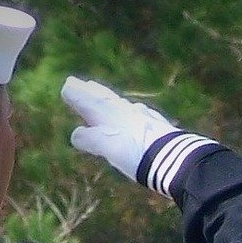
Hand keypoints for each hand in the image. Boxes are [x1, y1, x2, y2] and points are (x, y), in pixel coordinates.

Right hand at [61, 76, 178, 181]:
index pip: (87, 100)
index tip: (67, 86)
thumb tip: (77, 135)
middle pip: (104, 98)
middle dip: (92, 91)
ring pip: (121, 103)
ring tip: (104, 95)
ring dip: (110, 98)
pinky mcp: (158, 126)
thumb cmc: (133, 152)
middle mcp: (123, 110)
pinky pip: (140, 112)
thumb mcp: (105, 146)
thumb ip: (89, 138)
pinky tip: (137, 110)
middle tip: (83, 83)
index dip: (77, 95)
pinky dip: (132, 110)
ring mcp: (142, 116)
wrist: (173, 159)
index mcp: (107, 113)